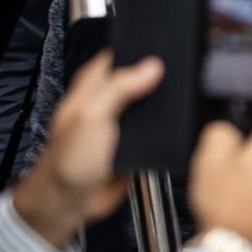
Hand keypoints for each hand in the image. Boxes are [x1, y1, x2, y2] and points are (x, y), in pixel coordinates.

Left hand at [14, 53, 165, 248]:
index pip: (119, 58)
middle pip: (140, 81)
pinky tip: (177, 130)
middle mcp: (107, 104)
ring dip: (165, 109)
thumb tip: (152, 66)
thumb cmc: (68, 161)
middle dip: (161, 80)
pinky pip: (157, 134)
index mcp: (92, 89)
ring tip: (183, 102)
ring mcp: (122, 126)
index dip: (141, 52)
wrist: (70, 202)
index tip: (165, 49)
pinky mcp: (134, 146)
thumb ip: (121, 88)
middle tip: (183, 75)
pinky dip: (166, 133)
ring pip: (151, 108)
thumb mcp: (92, 116)